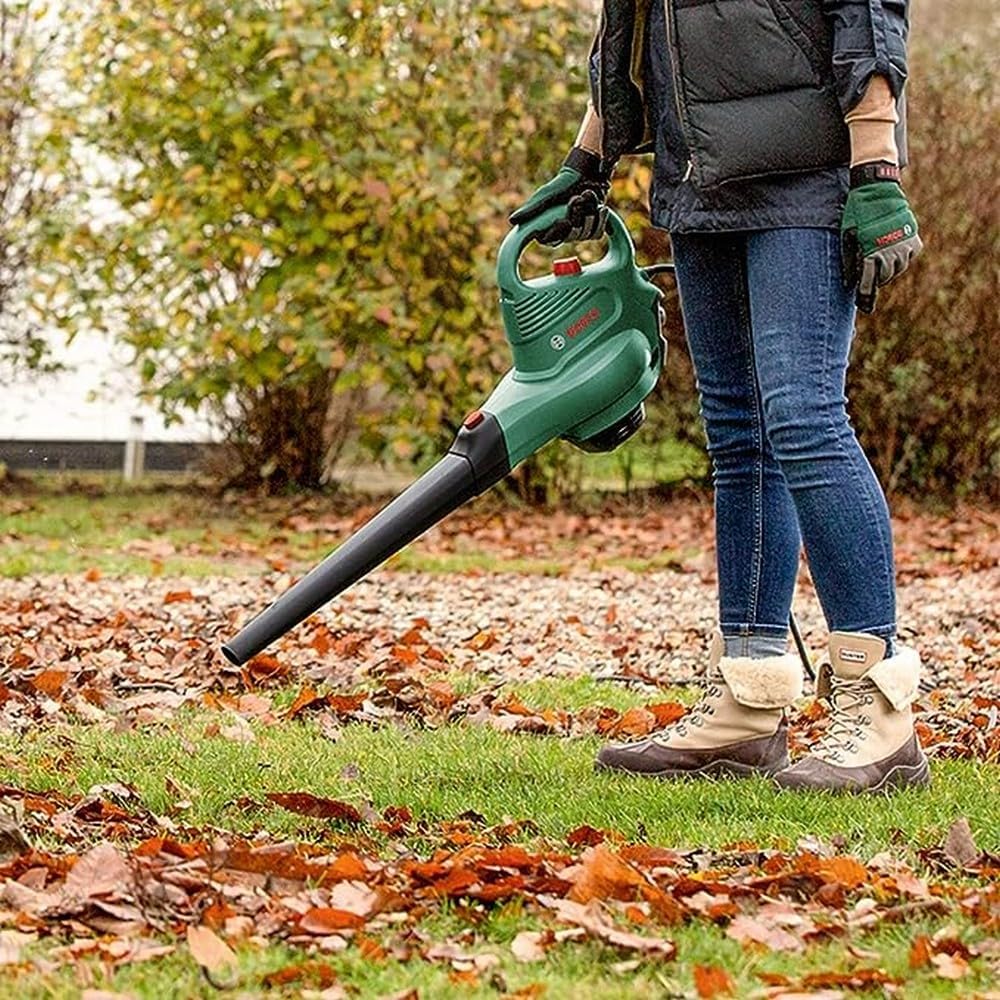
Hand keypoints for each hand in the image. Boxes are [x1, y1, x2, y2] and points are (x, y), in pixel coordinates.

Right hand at [509, 148, 610, 245]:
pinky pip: (597, 233)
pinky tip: (599, 206)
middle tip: (576, 198)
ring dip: (588, 211)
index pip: (548, 240)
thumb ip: (532, 208)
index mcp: (547, 226)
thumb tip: (512, 220)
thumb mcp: (546, 194)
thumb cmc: (564, 182)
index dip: (557, 232)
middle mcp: (562, 231)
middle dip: (575, 214)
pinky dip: (600, 217)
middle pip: (570, 237)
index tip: (564, 219)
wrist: (588, 172)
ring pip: (585, 233)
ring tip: (586, 195)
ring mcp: (578, 231)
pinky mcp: (593, 228)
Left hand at [841, 162, 922, 313]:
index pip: (869, 282)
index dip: (865, 296)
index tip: (863, 307)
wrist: (878, 189)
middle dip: (876, 280)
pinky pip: (909, 257)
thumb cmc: (858, 213)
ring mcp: (905, 246)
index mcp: (872, 253)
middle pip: (885, 278)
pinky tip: (892, 252)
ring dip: (888, 269)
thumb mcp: (847, 236)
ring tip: (879, 262)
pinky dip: (901, 258)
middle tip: (869, 278)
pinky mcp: (915, 239)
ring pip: (898, 269)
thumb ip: (849, 260)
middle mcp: (891, 252)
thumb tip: (849, 283)